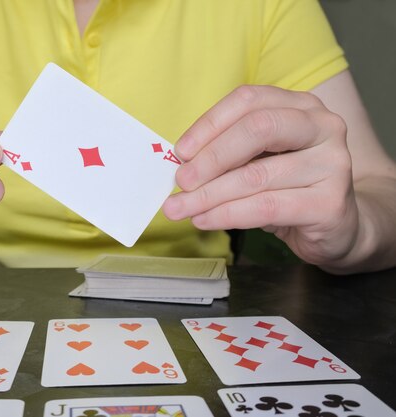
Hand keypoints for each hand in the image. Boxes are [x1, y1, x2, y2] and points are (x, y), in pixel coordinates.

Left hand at [162, 85, 359, 266]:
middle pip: (258, 129)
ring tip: (181, 208)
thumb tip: (181, 164)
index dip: (209, 124)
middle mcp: (322, 126)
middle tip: (181, 180)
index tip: (181, 151)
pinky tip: (205, 219)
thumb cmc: (290, 188)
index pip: (249, 100)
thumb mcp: (258, 161)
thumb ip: (227, 155)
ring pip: (256, 176)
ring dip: (209, 195)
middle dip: (211, 157)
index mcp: (301, 106)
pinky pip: (266, 207)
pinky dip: (227, 214)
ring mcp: (332, 163)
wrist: (339, 226)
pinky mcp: (330, 203)